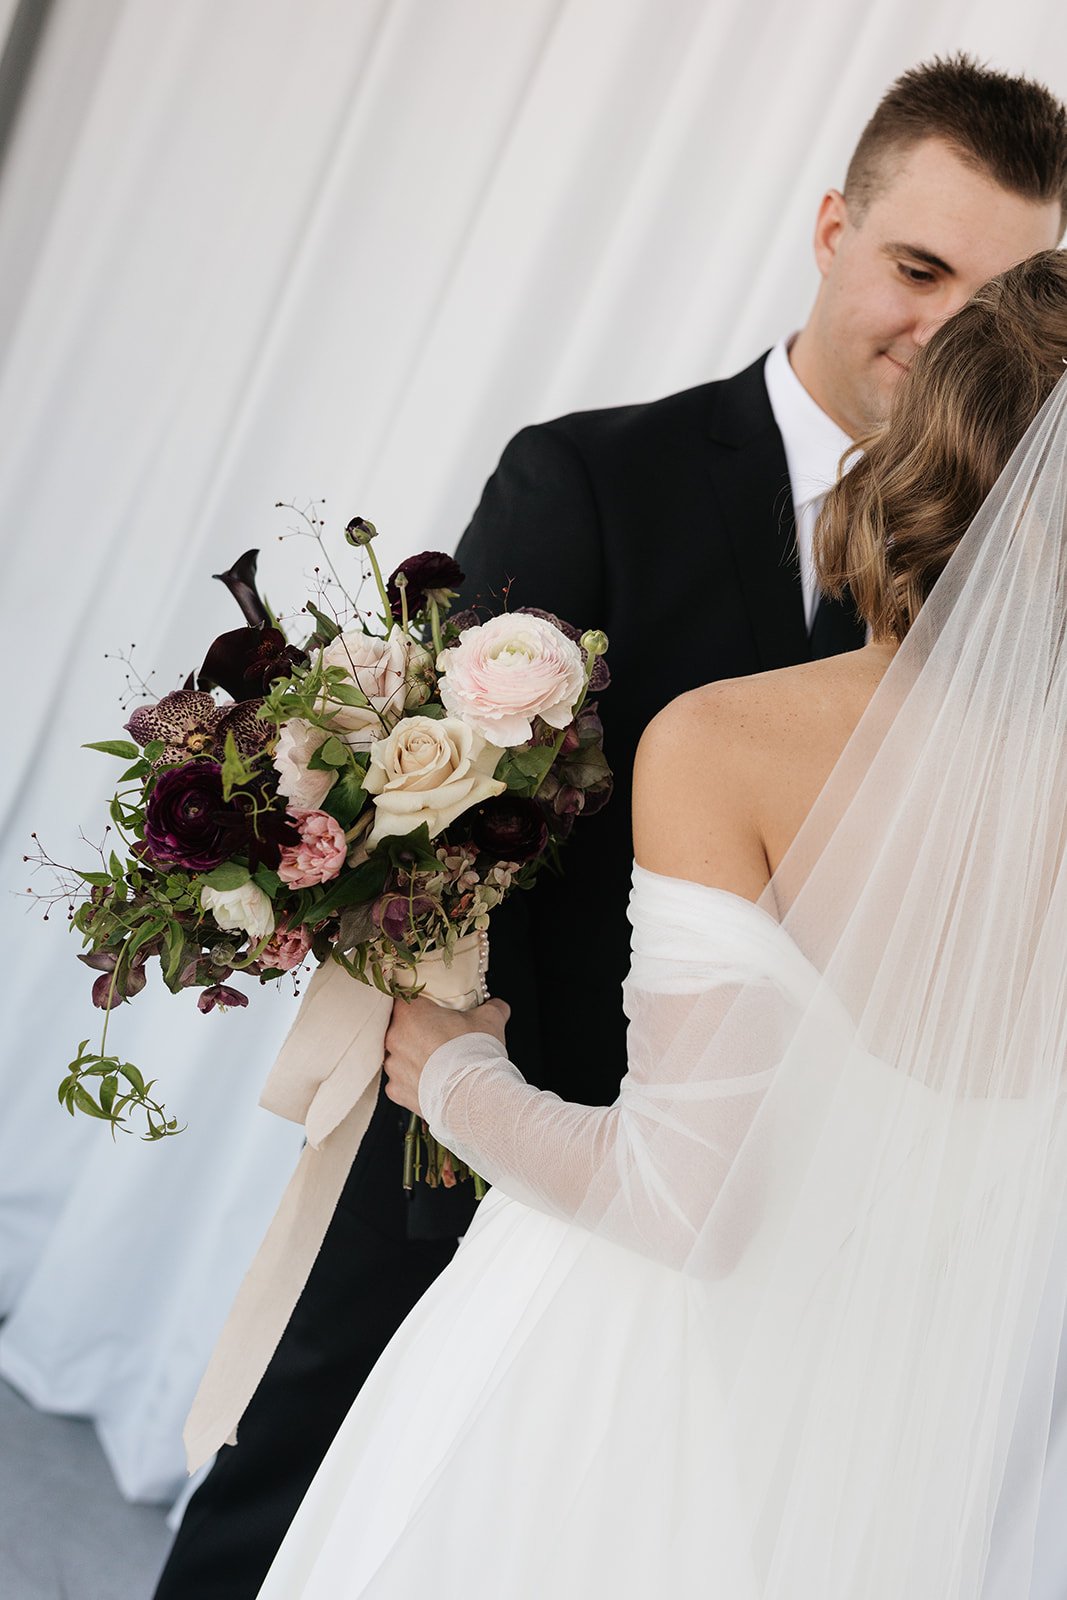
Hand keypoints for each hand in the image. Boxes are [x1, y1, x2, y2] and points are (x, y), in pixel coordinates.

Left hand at [383, 994, 509, 1115]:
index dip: (419, 1002)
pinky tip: (433, 1081)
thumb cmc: (475, 1055)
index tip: (431, 1008)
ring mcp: (393, 1067)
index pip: (404, 998)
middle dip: (418, 1030)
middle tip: (440, 1035)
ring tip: (439, 1062)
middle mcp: (395, 1038)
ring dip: (415, 1056)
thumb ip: (492, 1008)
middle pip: (401, 1027)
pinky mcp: (397, 1091)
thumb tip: (498, 1006)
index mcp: (411, 1014)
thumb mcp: (490, 1020)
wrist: (473, 1097)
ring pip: (400, 1056)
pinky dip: (414, 1081)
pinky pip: (402, 1081)